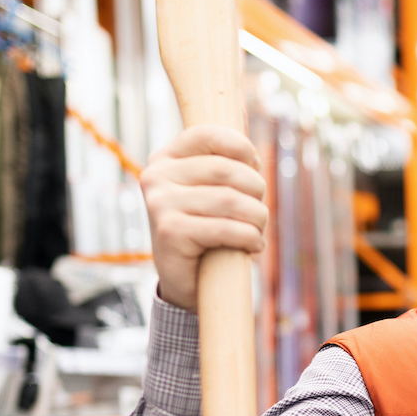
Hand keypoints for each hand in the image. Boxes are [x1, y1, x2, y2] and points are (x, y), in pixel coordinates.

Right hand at [140, 125, 270, 311]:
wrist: (184, 281)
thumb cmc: (205, 231)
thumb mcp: (211, 191)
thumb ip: (224, 165)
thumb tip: (251, 147)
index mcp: (165, 159)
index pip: (208, 134)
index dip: (241, 147)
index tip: (256, 166)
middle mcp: (156, 176)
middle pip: (226, 169)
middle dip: (256, 190)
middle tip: (260, 212)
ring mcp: (160, 203)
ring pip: (230, 200)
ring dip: (257, 218)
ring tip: (258, 231)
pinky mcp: (169, 231)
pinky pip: (225, 228)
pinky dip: (250, 238)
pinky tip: (255, 246)